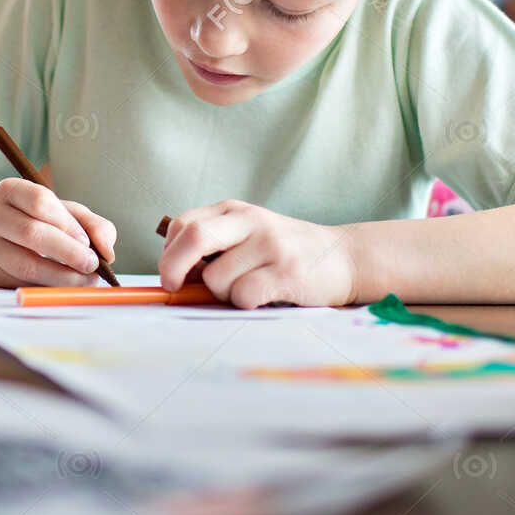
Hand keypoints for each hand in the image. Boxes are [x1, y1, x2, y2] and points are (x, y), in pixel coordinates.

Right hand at [0, 178, 116, 286]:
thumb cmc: (30, 219)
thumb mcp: (59, 211)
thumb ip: (90, 224)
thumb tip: (107, 251)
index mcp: (9, 190)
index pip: (40, 202)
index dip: (68, 224)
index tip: (88, 244)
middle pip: (32, 234)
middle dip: (69, 253)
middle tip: (92, 266)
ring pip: (26, 266)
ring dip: (62, 277)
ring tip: (85, 280)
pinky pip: (23, 284)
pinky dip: (49, 288)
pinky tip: (64, 286)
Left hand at [158, 200, 357, 308]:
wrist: (344, 257)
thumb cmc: (285, 253)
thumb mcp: (249, 235)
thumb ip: (215, 245)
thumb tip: (176, 276)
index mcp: (234, 210)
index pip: (184, 224)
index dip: (170, 252)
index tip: (173, 273)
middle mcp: (250, 221)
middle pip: (193, 238)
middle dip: (173, 268)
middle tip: (175, 288)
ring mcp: (270, 245)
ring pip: (216, 278)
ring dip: (222, 295)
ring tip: (248, 288)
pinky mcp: (287, 272)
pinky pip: (243, 295)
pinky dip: (244, 304)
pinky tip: (264, 296)